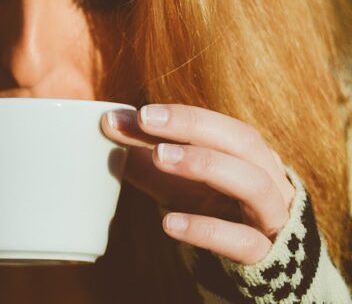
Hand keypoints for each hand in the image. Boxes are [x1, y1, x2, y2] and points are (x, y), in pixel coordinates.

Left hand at [101, 104, 295, 264]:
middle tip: (146, 120)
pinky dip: (206, 229)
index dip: (183, 116)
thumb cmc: (211, 212)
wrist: (251, 266)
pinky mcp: (264, 255)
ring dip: (206, 164)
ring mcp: (271, 217)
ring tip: (159, 156)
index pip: (220, 126)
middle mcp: (270, 179)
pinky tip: (168, 222)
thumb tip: (108, 123)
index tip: (140, 113)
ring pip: (253, 184)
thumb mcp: (175, 182)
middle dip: (194, 126)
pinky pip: (242, 240)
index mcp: (250, 157)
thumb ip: (144, 155)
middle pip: (243, 142)